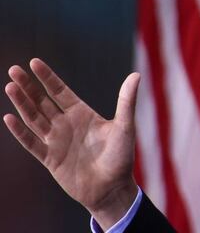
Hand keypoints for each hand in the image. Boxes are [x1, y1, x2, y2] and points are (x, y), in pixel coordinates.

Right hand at [3, 59, 139, 228]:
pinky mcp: (50, 159)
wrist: (112, 188)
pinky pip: (31, 142)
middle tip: (14, 70)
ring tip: (10, 86)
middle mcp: (66, 125)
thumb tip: (136, 75)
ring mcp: (56, 141)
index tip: (34, 62)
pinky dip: (20, 131)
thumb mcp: (125, 126)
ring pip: (34, 118)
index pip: (60, 91)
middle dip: (28, 86)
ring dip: (22, 103)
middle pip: (42, 101)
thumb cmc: (121, 157)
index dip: (47, 77)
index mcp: (82, 114)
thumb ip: (126, 101)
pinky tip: (10, 117)